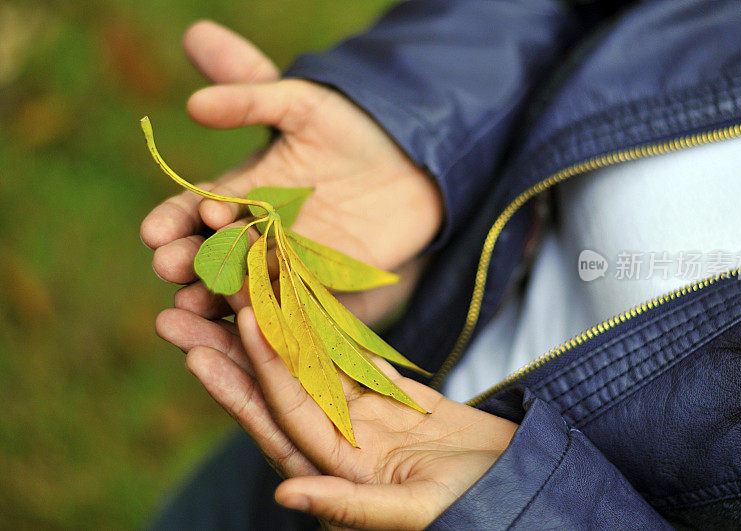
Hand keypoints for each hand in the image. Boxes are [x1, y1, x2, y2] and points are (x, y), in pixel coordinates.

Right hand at [140, 20, 443, 325]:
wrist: (414, 160)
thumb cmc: (353, 126)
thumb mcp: (302, 102)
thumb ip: (251, 97)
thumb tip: (193, 103)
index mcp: (245, 190)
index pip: (197, 210)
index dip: (174, 221)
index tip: (153, 232)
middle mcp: (260, 231)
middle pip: (215, 253)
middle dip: (189, 260)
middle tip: (168, 268)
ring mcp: (292, 261)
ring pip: (247, 283)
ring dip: (219, 295)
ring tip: (193, 303)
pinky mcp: (327, 283)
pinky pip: (294, 300)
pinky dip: (272, 309)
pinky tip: (253, 318)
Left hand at [183, 304, 516, 529]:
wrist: (521, 481)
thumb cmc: (477, 504)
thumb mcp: (418, 513)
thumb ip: (351, 507)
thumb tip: (283, 495)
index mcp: (338, 472)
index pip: (284, 415)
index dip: (257, 373)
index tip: (231, 326)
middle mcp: (336, 443)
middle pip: (274, 390)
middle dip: (229, 352)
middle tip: (181, 311)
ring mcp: (359, 418)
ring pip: (303, 365)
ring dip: (266, 330)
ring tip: (230, 290)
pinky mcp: (386, 399)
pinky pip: (346, 357)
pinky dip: (320, 327)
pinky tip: (293, 297)